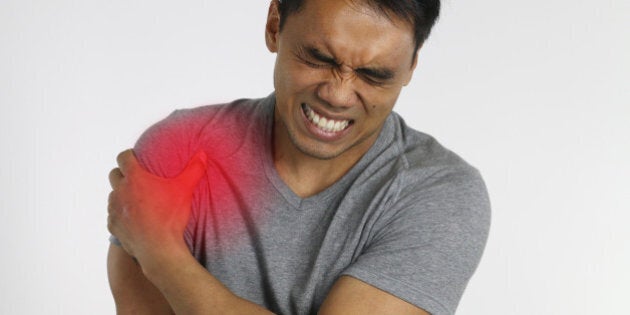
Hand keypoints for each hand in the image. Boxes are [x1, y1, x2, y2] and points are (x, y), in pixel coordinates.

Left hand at [107, 149, 206, 263]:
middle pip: (114, 174)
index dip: (129, 155)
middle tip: (137, 179)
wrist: (158, 248)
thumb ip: (194, 169)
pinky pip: (113, 215)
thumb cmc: (170, 217)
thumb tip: (202, 154)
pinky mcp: (113, 225)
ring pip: (112, 195)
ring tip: (136, 200)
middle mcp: (119, 191)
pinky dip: (120, 214)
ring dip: (121, 194)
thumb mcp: (185, 189)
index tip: (135, 158)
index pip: (123, 157)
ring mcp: (114, 209)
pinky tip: (133, 218)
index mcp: (135, 178)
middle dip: (123, 174)